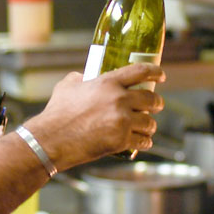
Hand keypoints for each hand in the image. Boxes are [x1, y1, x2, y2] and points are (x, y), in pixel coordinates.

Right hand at [25, 63, 164, 170]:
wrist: (51, 139)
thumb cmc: (57, 112)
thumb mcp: (67, 87)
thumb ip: (79, 79)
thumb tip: (84, 77)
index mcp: (108, 83)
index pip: (140, 72)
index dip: (155, 72)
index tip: (161, 76)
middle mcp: (119, 100)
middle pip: (151, 99)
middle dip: (157, 103)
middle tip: (156, 105)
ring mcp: (122, 121)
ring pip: (149, 123)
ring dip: (149, 125)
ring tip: (146, 127)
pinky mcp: (121, 140)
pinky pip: (143, 141)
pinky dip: (145, 142)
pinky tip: (143, 141)